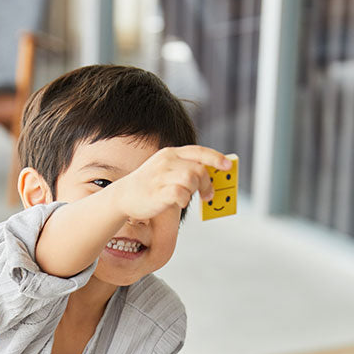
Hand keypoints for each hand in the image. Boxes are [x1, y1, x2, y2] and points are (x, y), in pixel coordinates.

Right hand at [113, 145, 231, 221]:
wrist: (124, 196)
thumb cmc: (150, 185)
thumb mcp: (166, 170)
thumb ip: (186, 170)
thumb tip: (210, 176)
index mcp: (170, 154)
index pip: (198, 151)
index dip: (216, 158)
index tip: (228, 166)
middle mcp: (166, 162)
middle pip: (198, 169)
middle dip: (207, 183)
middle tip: (208, 195)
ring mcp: (161, 177)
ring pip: (191, 179)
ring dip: (195, 191)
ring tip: (188, 197)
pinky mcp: (157, 193)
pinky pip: (179, 194)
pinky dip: (184, 200)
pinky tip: (178, 202)